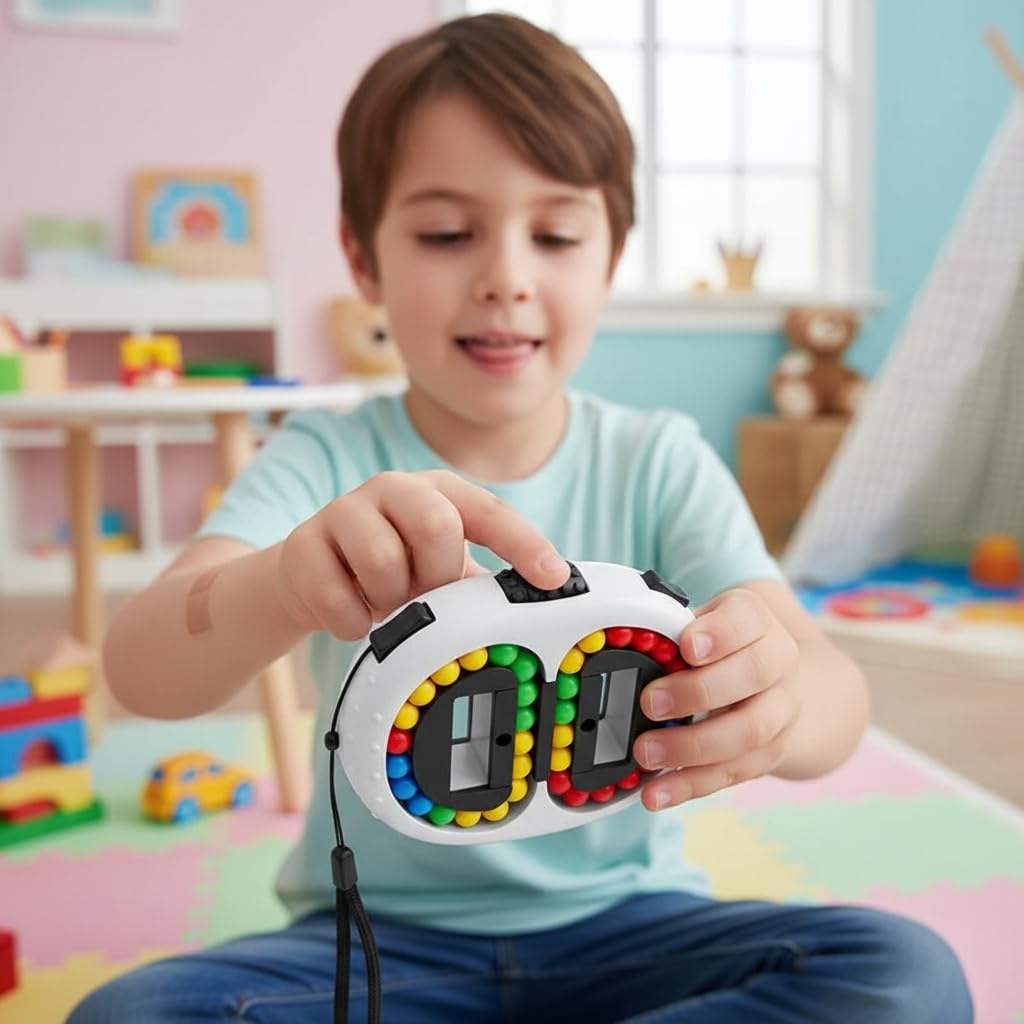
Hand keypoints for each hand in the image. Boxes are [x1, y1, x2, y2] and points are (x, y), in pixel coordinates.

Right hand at [275, 469, 568, 639]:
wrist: (309, 578)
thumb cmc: (392, 572)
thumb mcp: (440, 570)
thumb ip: (480, 582)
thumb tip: (539, 606)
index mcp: (438, 492)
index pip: (489, 511)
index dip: (523, 543)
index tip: (553, 578)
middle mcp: (393, 489)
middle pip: (435, 524)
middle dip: (436, 573)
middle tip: (423, 593)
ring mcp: (343, 510)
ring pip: (382, 560)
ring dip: (389, 599)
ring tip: (384, 601)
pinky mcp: (302, 544)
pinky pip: (337, 595)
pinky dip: (352, 621)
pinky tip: (352, 615)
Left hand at [634, 587, 801, 810]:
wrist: (772, 681)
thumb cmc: (721, 648)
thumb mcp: (698, 625)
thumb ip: (670, 632)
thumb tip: (625, 647)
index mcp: (757, 620)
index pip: (748, 617)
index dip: (720, 633)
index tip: (686, 647)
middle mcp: (778, 662)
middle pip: (754, 674)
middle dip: (698, 692)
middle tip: (650, 703)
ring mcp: (781, 709)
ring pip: (750, 731)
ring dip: (692, 747)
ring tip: (646, 753)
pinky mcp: (772, 752)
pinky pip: (736, 772)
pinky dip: (693, 784)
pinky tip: (659, 792)